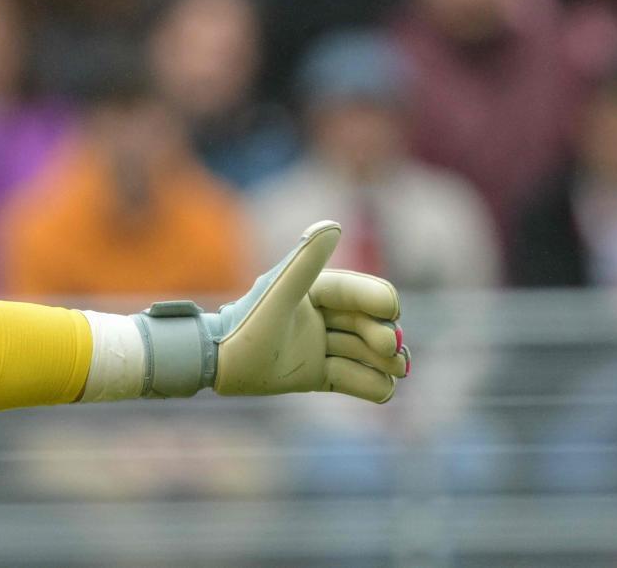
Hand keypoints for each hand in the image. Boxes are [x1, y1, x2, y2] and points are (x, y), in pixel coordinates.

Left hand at [133, 221, 408, 402]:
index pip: (356, 292)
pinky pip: (354, 380)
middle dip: (383, 335)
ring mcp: (321, 347)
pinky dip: (372, 385)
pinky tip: (384, 390)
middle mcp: (321, 317)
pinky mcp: (317, 375)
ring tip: (398, 370)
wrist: (218, 366)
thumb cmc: (246, 324)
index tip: (392, 308)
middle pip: (366, 324)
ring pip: (365, 354)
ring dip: (385, 362)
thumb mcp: (279, 293)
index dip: (377, 299)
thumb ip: (306, 262)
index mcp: (315, 291)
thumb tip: (334, 225)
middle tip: (391, 350)